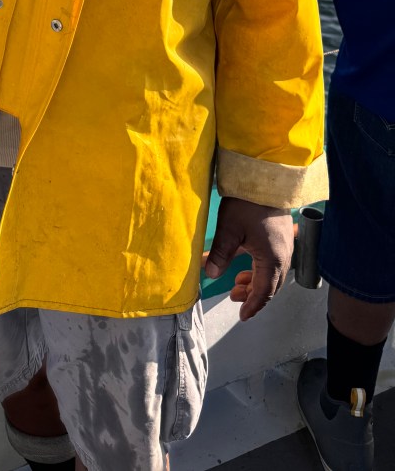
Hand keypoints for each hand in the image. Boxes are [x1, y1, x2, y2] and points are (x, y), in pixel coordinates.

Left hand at [204, 197, 292, 320]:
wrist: (266, 178)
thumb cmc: (247, 204)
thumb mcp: (229, 229)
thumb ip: (219, 254)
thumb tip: (209, 275)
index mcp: (272, 260)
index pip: (263, 292)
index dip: (253, 306)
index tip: (242, 316)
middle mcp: (283, 257)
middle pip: (270, 286)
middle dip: (253, 295)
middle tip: (234, 297)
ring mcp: (285, 247)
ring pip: (272, 274)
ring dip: (255, 282)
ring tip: (236, 283)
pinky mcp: (282, 237)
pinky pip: (273, 262)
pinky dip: (259, 269)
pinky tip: (245, 265)